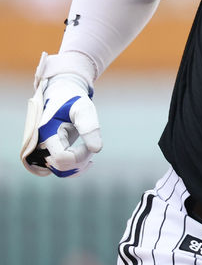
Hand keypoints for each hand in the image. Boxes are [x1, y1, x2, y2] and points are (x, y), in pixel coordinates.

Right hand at [21, 52, 101, 177]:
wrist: (63, 94)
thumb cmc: (73, 99)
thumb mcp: (84, 108)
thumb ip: (90, 127)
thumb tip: (97, 150)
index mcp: (46, 132)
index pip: (62, 157)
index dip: (80, 155)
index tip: (91, 143)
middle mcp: (41, 143)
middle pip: (60, 167)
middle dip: (80, 161)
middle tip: (93, 148)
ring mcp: (44, 148)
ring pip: (59, 170)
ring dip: (77, 167)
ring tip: (91, 156)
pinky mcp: (50, 150)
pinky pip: (59, 167)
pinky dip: (73, 168)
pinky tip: (87, 160)